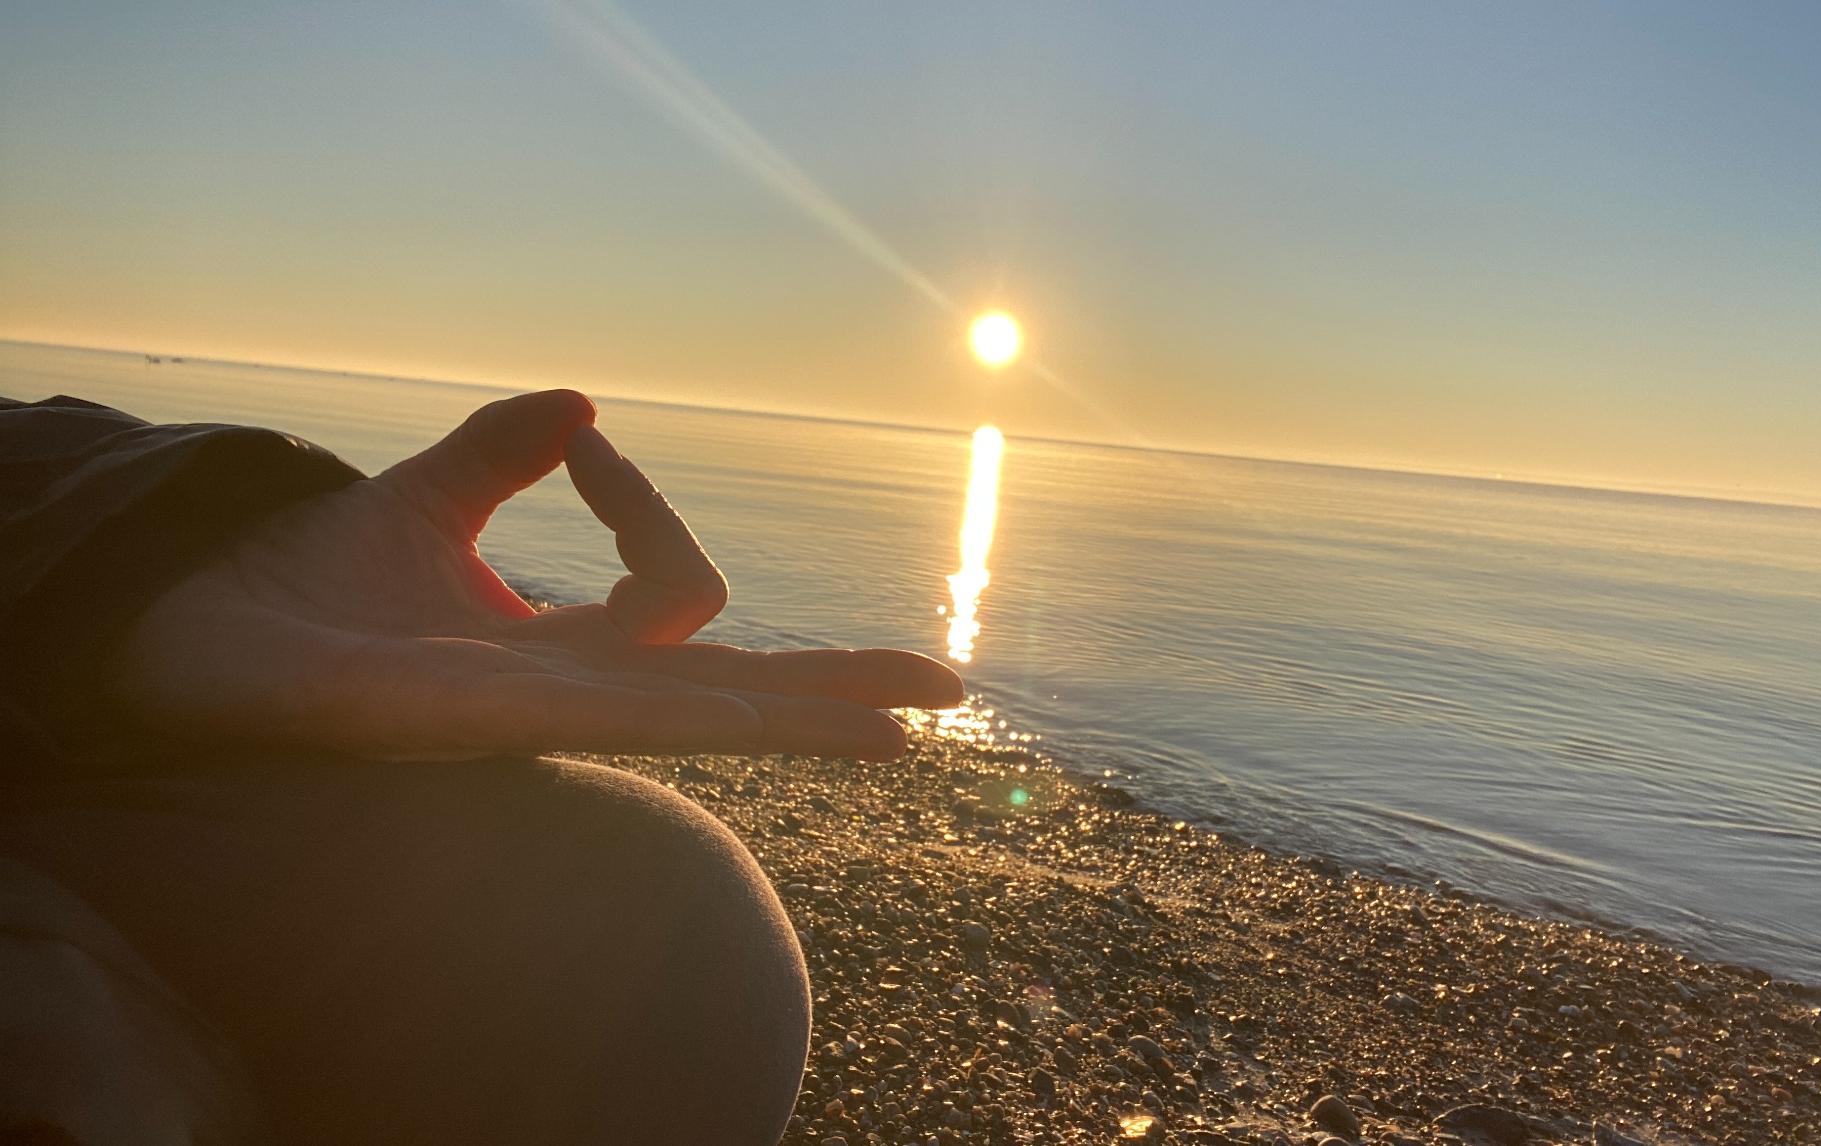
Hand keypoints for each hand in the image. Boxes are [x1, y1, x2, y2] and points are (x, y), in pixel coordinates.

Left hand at [104, 390, 961, 760]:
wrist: (208, 624)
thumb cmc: (309, 582)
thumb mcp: (427, 498)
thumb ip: (501, 454)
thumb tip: (581, 404)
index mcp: (570, 649)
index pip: (674, 589)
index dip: (641, 500)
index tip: (578, 436)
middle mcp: (583, 693)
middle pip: (744, 693)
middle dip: (839, 687)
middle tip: (947, 687)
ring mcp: (564, 713)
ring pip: (728, 717)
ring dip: (827, 713)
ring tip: (922, 718)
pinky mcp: (528, 719)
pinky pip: (667, 717)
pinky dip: (765, 722)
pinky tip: (832, 726)